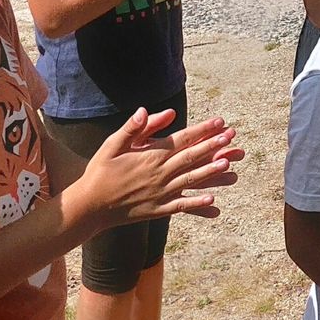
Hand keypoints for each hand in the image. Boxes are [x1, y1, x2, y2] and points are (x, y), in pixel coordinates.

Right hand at [73, 109, 243, 228]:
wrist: (89, 206)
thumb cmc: (99, 172)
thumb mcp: (111, 145)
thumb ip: (131, 128)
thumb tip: (145, 110)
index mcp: (150, 156)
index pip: (181, 139)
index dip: (202, 130)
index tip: (219, 122)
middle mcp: (158, 174)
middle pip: (191, 157)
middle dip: (212, 146)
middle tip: (230, 138)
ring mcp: (160, 193)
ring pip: (190, 180)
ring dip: (210, 172)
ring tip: (228, 164)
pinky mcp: (157, 210)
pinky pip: (181, 206)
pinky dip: (196, 203)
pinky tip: (213, 200)